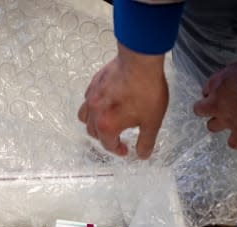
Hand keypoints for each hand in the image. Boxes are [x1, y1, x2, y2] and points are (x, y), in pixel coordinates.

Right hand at [78, 43, 167, 158]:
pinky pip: (87, 99)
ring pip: (84, 116)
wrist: (140, 62)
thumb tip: (142, 154)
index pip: (108, 145)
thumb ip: (146, 141)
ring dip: (92, 124)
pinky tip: (104, 102)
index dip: (118, 150)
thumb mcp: (152, 122)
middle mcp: (95, 113)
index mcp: (107, 126)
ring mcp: (92, 97)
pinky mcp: (94, 83)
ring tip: (104, 122)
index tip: (126, 150)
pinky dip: (93, 106)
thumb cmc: (146, 91)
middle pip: (93, 133)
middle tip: (117, 139)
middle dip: (105, 139)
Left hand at [193, 56, 236, 148]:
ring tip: (230, 120)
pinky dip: (236, 142)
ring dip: (219, 124)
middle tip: (219, 106)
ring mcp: (226, 119)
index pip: (207, 87)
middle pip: (200, 109)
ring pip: (212, 126)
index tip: (221, 89)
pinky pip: (233, 142)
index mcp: (217, 82)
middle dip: (207, 108)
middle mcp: (217, 102)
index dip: (214, 89)